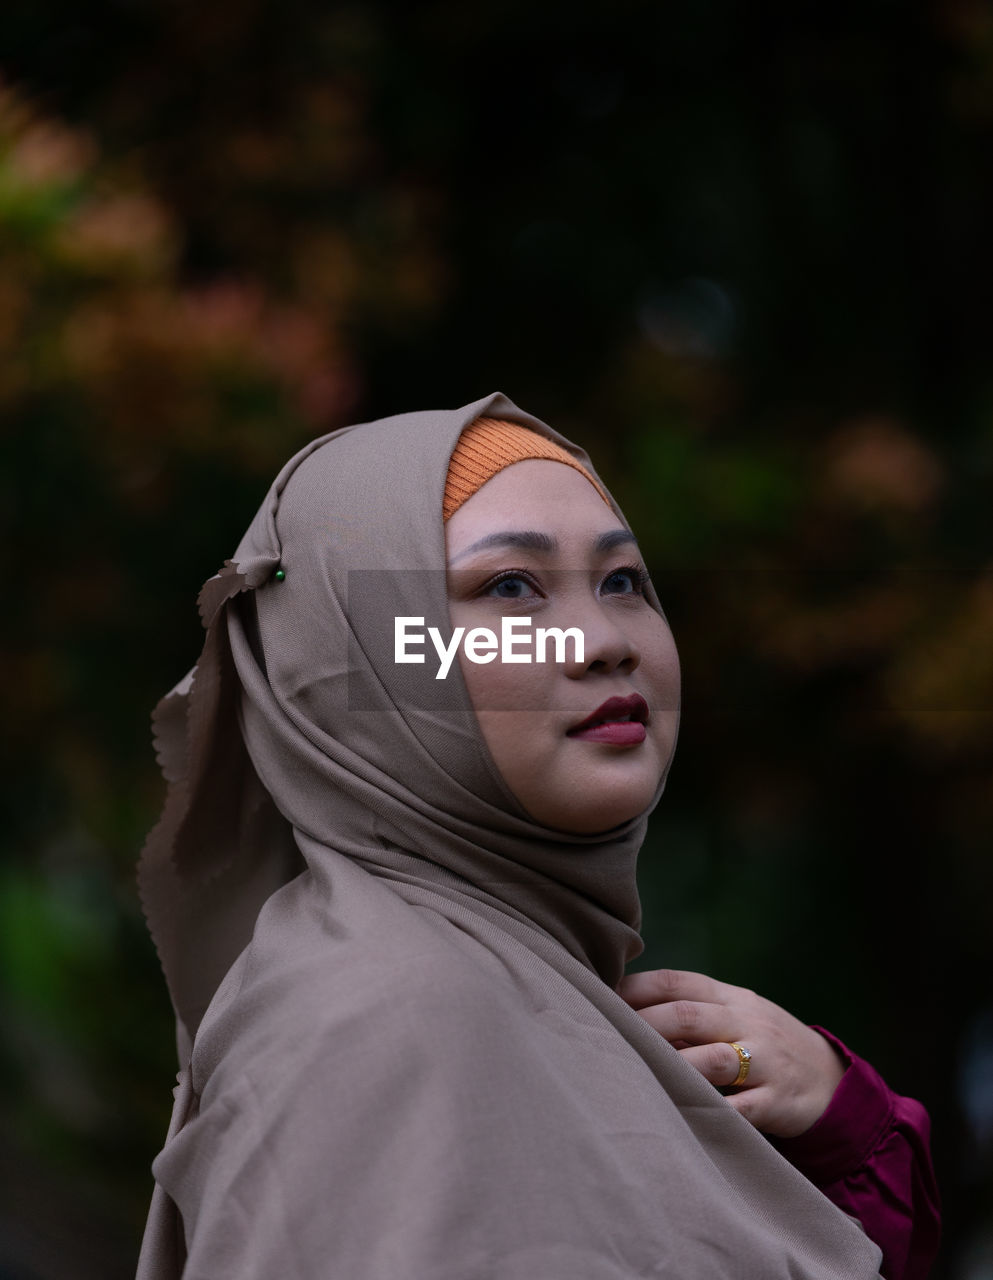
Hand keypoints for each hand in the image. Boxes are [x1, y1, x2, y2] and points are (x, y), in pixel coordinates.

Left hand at [616, 968, 846, 1137]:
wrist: (831, 1082)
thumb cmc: (762, 1046)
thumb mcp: (734, 1017)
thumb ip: (690, 1012)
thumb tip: (622, 1009)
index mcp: (731, 997)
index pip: (678, 981)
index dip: (638, 988)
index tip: (602, 997)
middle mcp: (747, 1022)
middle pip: (689, 1016)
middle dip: (645, 1024)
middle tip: (606, 1036)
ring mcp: (765, 1061)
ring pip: (713, 1060)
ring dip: (673, 1066)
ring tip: (637, 1072)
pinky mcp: (777, 1102)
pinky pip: (741, 1109)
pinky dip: (713, 1112)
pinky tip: (682, 1114)